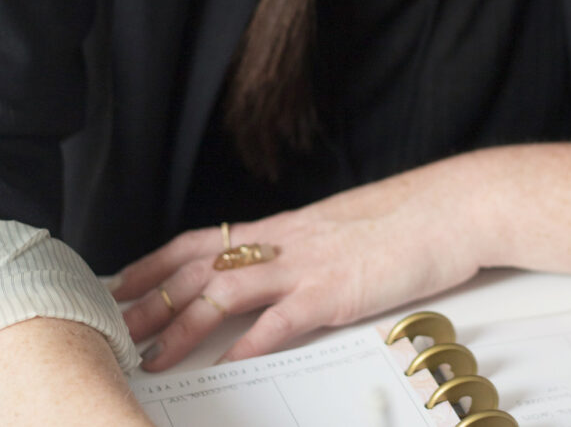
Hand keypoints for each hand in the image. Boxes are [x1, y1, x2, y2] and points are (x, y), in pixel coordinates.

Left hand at [111, 158, 486, 371]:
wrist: (455, 206)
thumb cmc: (410, 217)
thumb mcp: (345, 226)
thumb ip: (309, 248)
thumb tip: (285, 273)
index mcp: (287, 226)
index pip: (203, 240)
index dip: (157, 261)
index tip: (124, 281)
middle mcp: (288, 243)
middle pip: (200, 269)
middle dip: (151, 300)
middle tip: (115, 328)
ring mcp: (310, 266)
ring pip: (226, 295)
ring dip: (183, 328)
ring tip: (151, 357)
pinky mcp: (337, 292)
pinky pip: (281, 322)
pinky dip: (249, 344)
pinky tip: (227, 363)